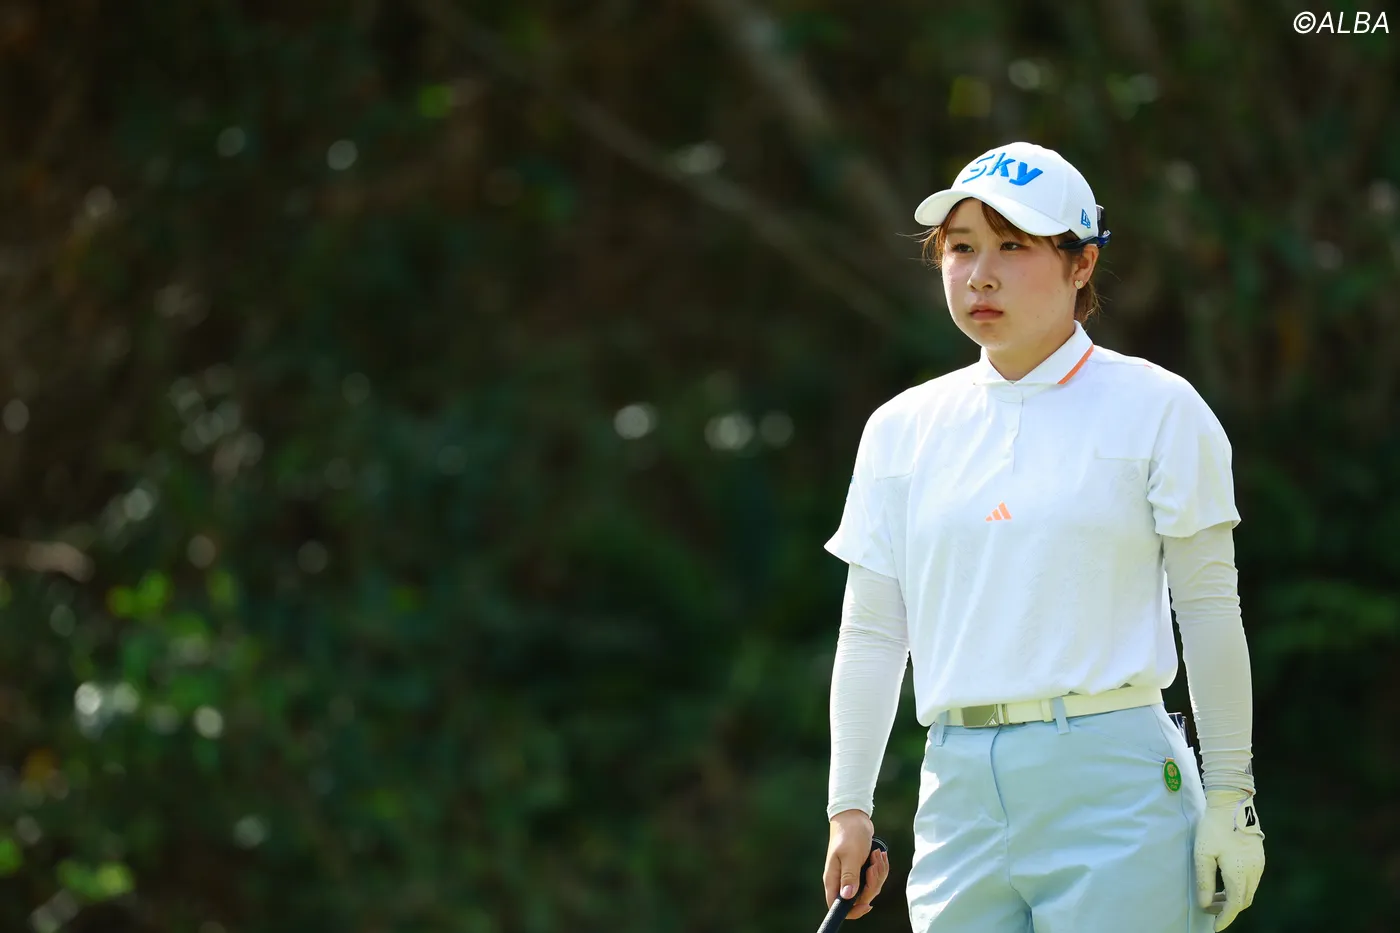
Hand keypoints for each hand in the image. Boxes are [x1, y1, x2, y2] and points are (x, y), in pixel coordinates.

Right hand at [823, 809, 888, 919]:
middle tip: (872, 865)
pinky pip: (875, 878)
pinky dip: (880, 868)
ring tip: (876, 855)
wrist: (854, 817)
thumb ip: (849, 876)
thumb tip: (847, 897)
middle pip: (860, 898)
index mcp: (834, 879)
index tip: (867, 904)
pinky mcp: (861, 869)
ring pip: (870, 888)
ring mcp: (852, 875)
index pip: (837, 905)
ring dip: (878, 873)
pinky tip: (879, 855)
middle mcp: (842, 880)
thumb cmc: (849, 834)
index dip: (853, 910)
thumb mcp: (850, 855)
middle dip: (872, 884)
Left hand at [1194, 790, 1265, 929]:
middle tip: (1211, 910)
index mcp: (1239, 872)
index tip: (1215, 927)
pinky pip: (1252, 880)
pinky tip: (1226, 882)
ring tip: (1216, 896)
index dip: (1225, 918)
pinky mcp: (1259, 857)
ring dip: (1235, 898)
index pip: (1235, 905)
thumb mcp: (1203, 854)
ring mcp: (1258, 864)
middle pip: (1244, 901)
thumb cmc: (1213, 827)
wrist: (1232, 803)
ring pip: (1249, 891)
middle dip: (1229, 910)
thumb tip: (1205, 904)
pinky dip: (1240, 887)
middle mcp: (1253, 871)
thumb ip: (1204, 880)